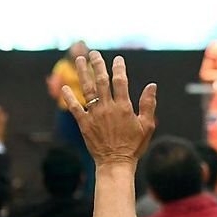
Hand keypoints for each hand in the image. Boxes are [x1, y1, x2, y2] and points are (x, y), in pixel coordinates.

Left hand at [62, 51, 156, 166]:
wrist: (116, 163)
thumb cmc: (134, 146)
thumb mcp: (147, 125)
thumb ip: (148, 104)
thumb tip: (152, 85)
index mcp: (123, 107)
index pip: (120, 81)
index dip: (119, 68)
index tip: (118, 59)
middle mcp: (107, 107)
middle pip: (101, 81)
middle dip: (98, 65)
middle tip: (94, 53)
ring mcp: (94, 115)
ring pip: (87, 89)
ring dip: (83, 73)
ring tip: (80, 60)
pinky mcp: (84, 124)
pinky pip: (74, 108)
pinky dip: (69, 97)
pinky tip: (64, 87)